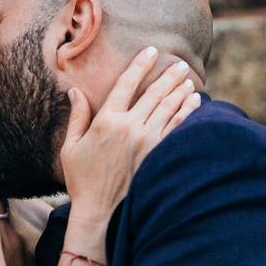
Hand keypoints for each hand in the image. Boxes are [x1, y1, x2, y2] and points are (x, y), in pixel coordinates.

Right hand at [61, 46, 200, 219]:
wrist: (101, 214)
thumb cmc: (82, 182)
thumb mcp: (71, 148)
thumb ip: (77, 117)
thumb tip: (75, 91)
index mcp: (106, 121)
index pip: (126, 84)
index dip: (140, 65)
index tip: (151, 51)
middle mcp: (129, 127)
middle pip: (153, 93)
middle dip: (168, 75)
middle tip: (180, 64)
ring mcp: (146, 141)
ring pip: (168, 108)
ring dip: (180, 91)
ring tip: (187, 79)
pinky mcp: (158, 155)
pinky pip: (176, 128)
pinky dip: (186, 112)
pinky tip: (194, 102)